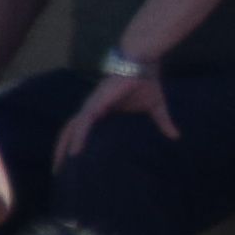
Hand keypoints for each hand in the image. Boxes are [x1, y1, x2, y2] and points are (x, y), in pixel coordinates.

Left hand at [62, 65, 178, 163]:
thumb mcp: (156, 107)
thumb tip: (176, 136)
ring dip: (63, 148)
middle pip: (69, 132)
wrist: (143, 62)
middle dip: (61, 151)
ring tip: (59, 168)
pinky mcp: (96, 104)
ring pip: (70, 130)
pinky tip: (74, 153)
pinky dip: (77, 139)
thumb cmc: (146, 81)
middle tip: (57, 172)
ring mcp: (92, 106)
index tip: (73, 163)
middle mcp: (92, 109)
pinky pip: (83, 124)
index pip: (81, 130)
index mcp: (101, 110)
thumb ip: (162, 122)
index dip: (74, 144)